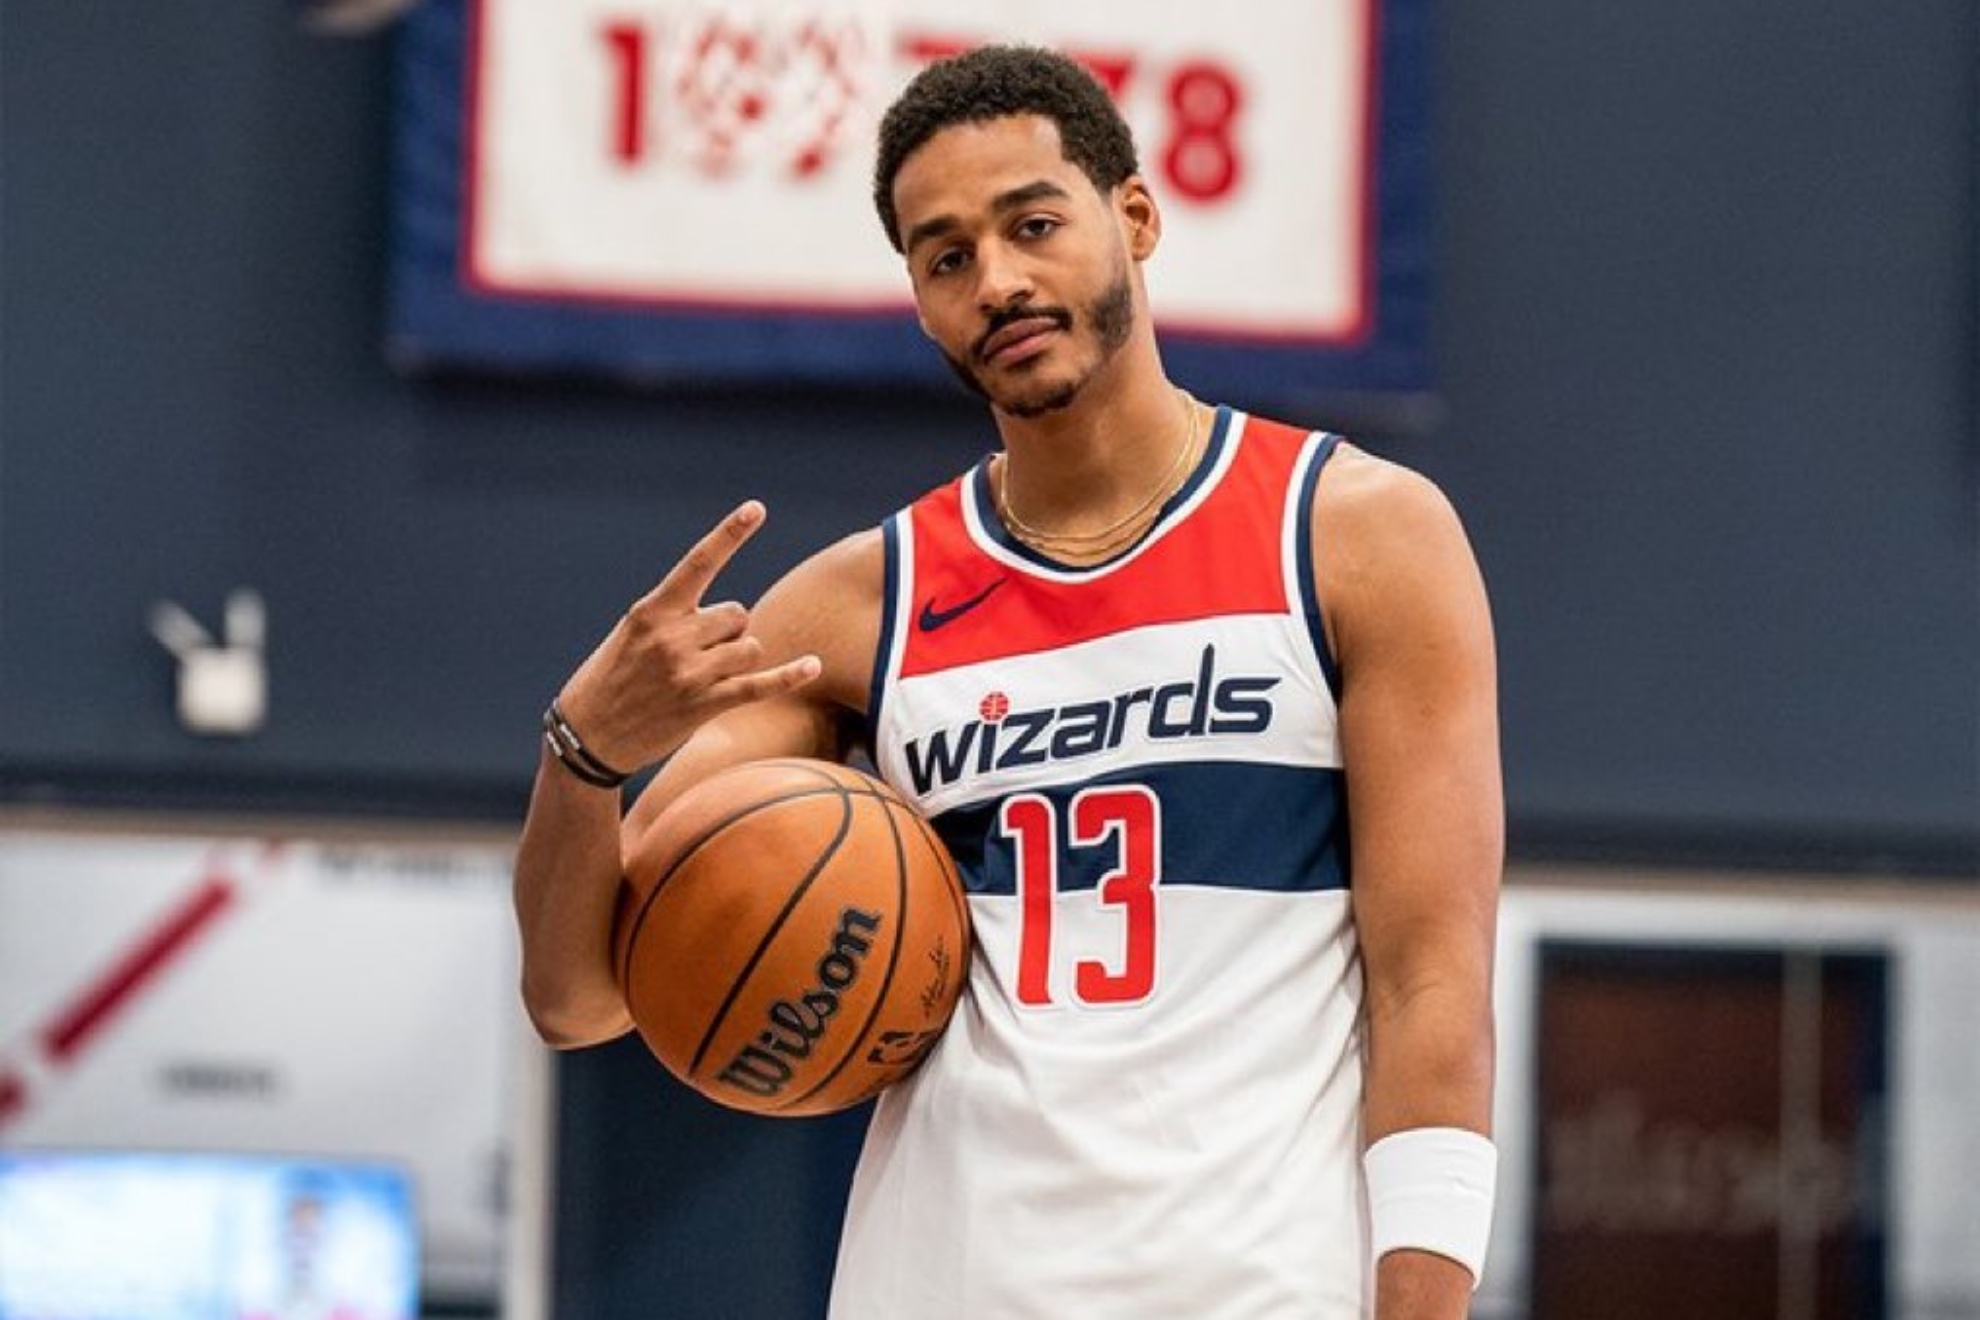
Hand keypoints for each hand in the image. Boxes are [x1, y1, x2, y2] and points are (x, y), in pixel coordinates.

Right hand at [552, 501, 820, 776]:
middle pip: (738, 614)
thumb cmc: (611, 679)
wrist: (587, 737)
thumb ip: (676, 617)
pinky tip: (814, 666)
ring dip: (739, 659)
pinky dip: (790, 676)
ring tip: (706, 678)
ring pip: (750, 647)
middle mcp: (672, 637)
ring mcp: (689, 672)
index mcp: (652, 611)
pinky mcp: (704, 705)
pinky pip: (759, 685)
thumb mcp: (632, 634)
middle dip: (728, 631)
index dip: (729, 534)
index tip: (757, 508)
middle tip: (697, 655)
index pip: (698, 562)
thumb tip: (735, 617)